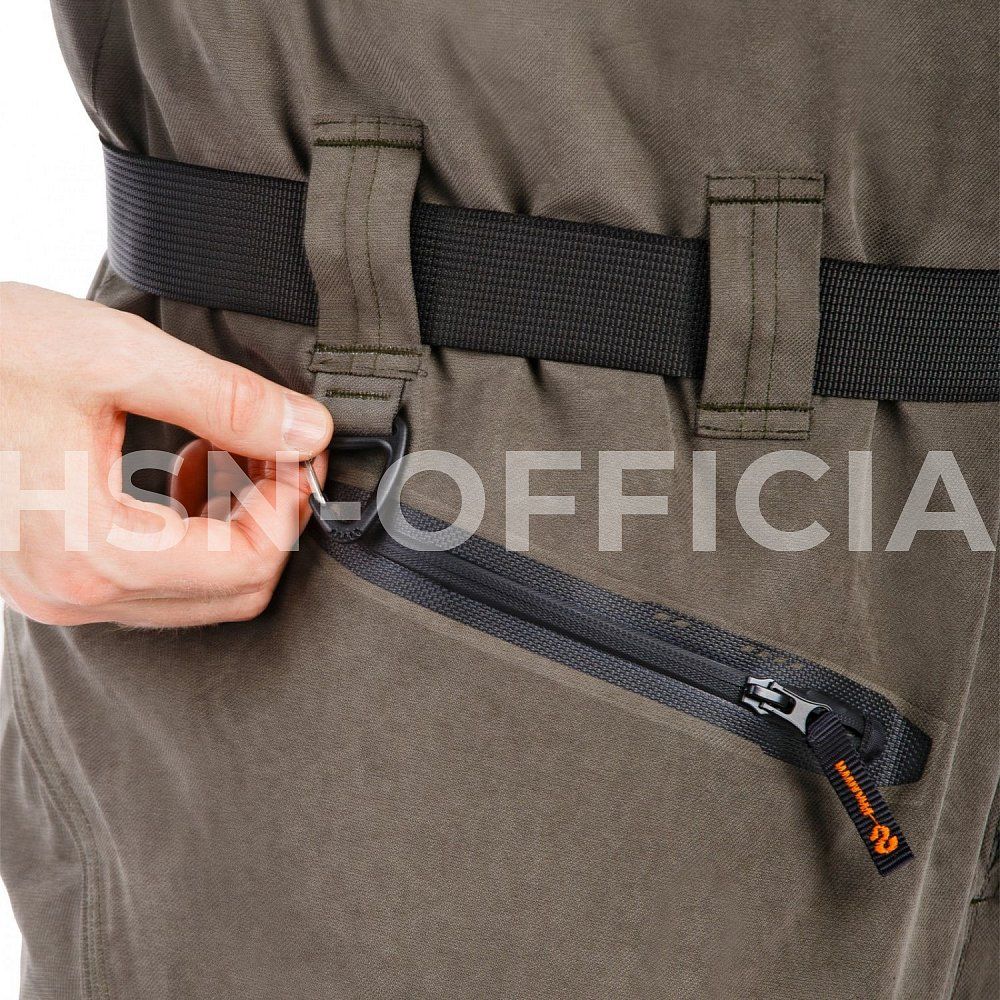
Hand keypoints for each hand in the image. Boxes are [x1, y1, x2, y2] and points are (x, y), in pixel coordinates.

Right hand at [0, 282, 332, 626]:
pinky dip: (195, 533)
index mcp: (91, 549)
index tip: (295, 444)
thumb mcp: (116, 356)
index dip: (290, 504)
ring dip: (235, 525)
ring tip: (224, 448)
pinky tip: (187, 468)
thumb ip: (227, 401)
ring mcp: (57, 593)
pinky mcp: (51, 575)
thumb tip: (309, 433)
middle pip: (232, 593)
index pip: (248, 565)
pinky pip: (156, 582)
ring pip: (198, 594)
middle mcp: (72, 593)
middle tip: (270, 445)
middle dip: (270, 518)